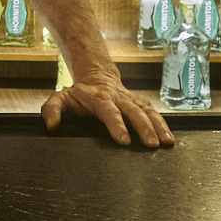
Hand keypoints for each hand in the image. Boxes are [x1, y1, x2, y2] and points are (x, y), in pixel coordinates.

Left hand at [41, 78, 174, 147]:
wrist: (97, 76)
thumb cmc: (79, 94)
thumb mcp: (61, 98)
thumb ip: (52, 109)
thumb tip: (51, 125)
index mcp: (100, 98)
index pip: (109, 112)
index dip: (117, 125)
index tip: (124, 140)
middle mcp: (119, 98)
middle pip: (134, 112)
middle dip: (144, 128)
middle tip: (151, 144)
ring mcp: (132, 99)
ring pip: (148, 111)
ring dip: (159, 126)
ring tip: (167, 142)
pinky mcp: (141, 102)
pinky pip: (154, 112)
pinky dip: (163, 123)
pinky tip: (170, 137)